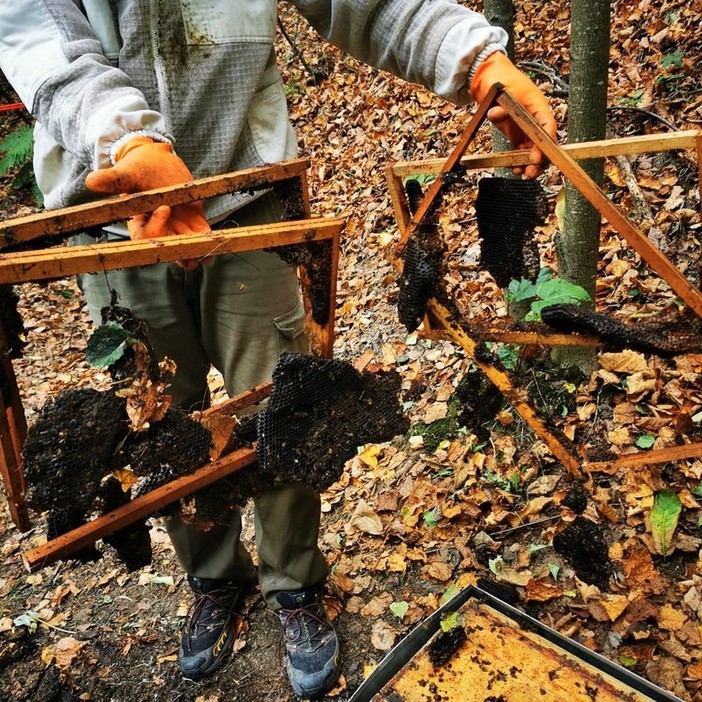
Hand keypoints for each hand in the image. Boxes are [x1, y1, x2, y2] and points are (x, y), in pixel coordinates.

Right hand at [86, 137, 210, 267]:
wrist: (158, 162)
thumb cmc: (138, 168)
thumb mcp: (126, 172)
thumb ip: (113, 180)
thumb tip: (91, 182)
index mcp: (138, 224)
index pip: (145, 237)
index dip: (154, 228)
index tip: (164, 207)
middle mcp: (158, 231)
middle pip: (168, 250)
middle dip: (180, 251)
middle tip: (192, 248)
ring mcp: (176, 230)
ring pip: (186, 249)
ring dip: (197, 251)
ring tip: (206, 250)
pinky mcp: (193, 224)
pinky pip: (200, 238)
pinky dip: (208, 241)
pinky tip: (216, 240)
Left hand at [470, 52, 556, 178]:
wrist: (491, 79)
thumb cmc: (502, 81)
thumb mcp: (501, 91)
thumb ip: (499, 105)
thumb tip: (495, 113)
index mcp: (539, 107)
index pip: (548, 127)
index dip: (545, 144)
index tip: (537, 157)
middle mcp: (536, 120)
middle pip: (545, 143)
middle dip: (540, 160)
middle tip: (531, 172)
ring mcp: (528, 129)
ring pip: (535, 150)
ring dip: (530, 163)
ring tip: (522, 173)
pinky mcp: (518, 136)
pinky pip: (523, 151)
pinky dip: (520, 160)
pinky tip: (515, 168)